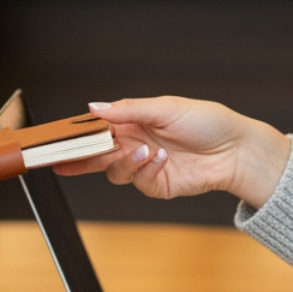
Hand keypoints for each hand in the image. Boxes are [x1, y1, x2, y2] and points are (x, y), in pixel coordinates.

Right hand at [55, 97, 291, 207]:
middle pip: (96, 154)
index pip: (97, 128)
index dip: (77, 134)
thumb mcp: (166, 107)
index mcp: (134, 121)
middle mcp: (134, 143)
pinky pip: (137, 181)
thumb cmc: (206, 121)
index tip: (56, 139)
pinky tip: (161, 158)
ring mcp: (144, 166)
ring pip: (113, 171)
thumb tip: (94, 106)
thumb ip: (127, 110)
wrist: (236, 151)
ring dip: (124, 161)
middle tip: (62, 160)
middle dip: (78, 158)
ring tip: (145, 150)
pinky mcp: (157, 185)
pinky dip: (145, 169)